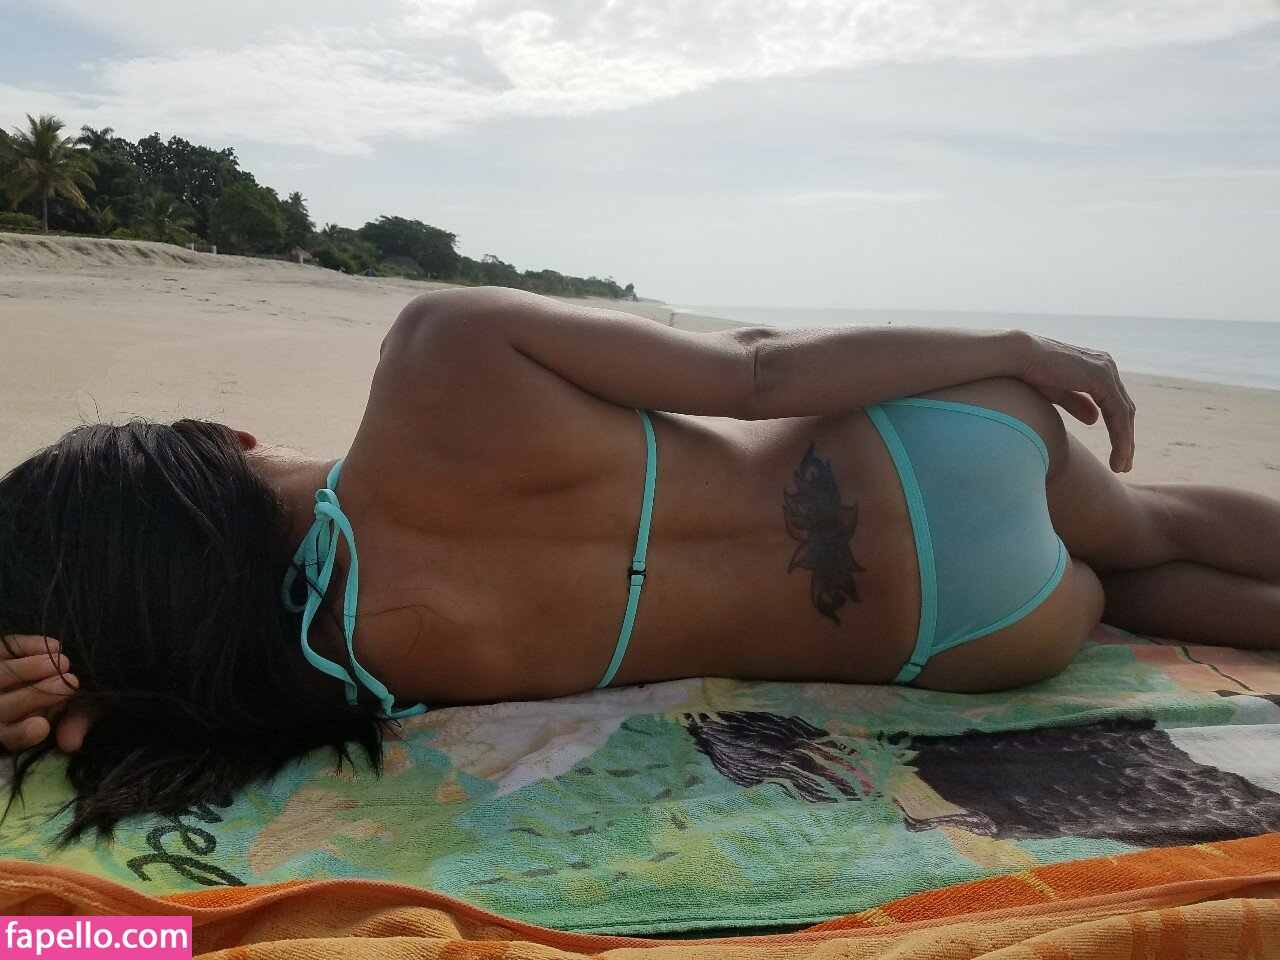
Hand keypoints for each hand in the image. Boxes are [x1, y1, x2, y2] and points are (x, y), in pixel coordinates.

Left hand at [0, 634, 91, 753]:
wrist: (71, 665)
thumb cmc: (78, 693)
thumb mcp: (85, 709)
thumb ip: (78, 723)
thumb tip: (70, 745)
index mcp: (16, 729)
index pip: (10, 736)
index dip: (21, 734)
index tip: (41, 727)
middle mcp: (0, 708)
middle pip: (3, 707)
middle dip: (34, 696)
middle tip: (68, 684)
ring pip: (0, 676)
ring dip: (28, 669)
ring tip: (62, 662)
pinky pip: (5, 649)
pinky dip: (25, 646)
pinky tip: (52, 646)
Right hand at [1015, 333, 1135, 472]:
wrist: (1016, 356)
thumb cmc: (1028, 372)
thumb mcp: (1057, 392)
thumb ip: (1077, 403)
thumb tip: (1095, 418)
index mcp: (1096, 368)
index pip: (1115, 404)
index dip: (1118, 430)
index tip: (1117, 454)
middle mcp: (1106, 366)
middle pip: (1124, 409)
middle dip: (1126, 439)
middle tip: (1123, 465)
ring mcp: (1106, 370)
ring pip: (1125, 414)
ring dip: (1126, 442)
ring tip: (1121, 466)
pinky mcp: (1101, 378)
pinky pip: (1118, 413)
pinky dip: (1121, 436)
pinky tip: (1120, 454)